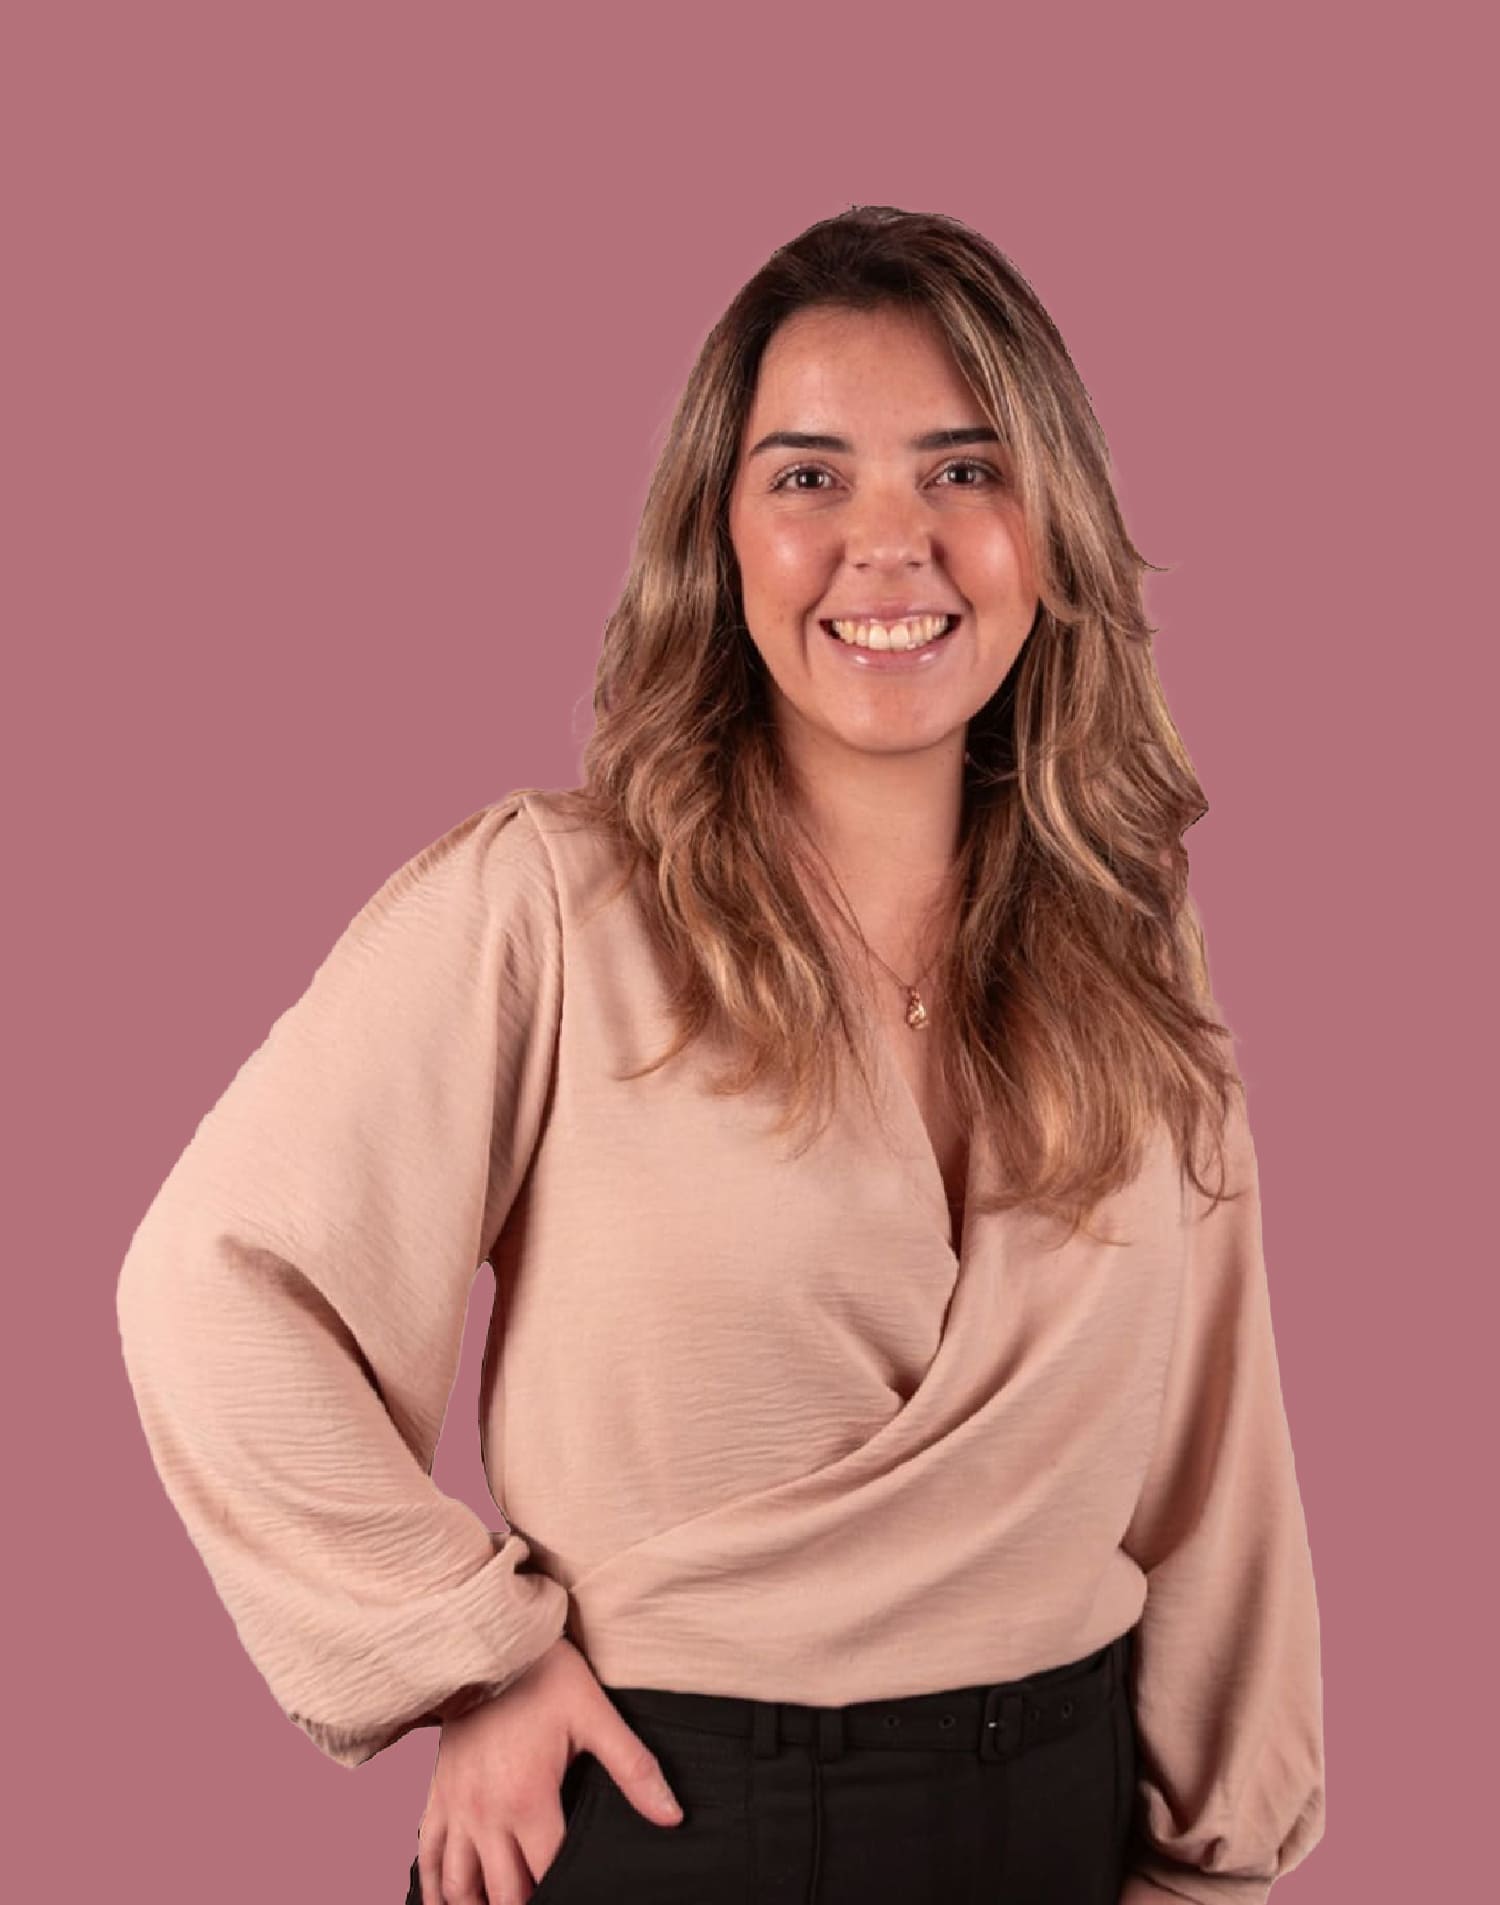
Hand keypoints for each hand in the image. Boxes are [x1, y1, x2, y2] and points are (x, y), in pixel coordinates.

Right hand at [412, 1634, 683, 1903]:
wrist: (486, 1640)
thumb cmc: (544, 1675)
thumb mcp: (595, 1715)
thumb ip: (634, 1768)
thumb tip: (672, 1815)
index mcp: (527, 1799)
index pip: (549, 1875)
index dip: (570, 1894)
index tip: (583, 1895)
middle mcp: (485, 1812)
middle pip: (504, 1893)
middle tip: (547, 1904)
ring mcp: (455, 1806)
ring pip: (459, 1886)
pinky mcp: (436, 1793)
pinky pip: (427, 1855)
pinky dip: (436, 1886)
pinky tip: (448, 1901)